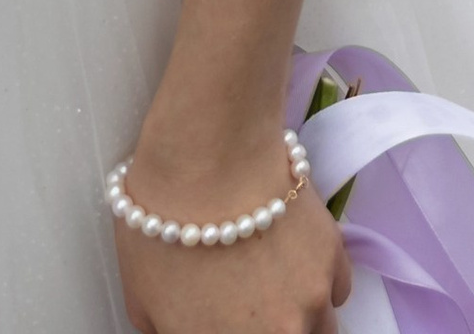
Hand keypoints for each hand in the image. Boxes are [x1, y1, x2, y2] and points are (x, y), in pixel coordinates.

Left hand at [112, 189, 349, 333]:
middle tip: (245, 301)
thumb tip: (176, 330)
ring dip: (299, 318)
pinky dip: (318, 281)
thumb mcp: (138, 293)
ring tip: (274, 286)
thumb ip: (164, 328)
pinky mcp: (333, 263)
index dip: (222, 327)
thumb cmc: (163, 221)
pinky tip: (294, 254)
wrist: (209, 156)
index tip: (218, 316)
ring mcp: (310, 304)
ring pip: (318, 330)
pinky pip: (335, 291)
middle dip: (264, 326)